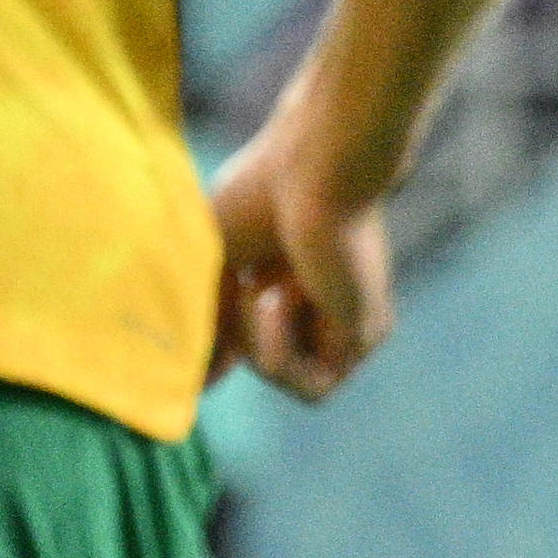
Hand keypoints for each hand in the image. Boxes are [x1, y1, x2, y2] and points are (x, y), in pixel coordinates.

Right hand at [207, 104, 397, 402]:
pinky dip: (277, 346)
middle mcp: (321, 308)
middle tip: (241, 279)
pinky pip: (309, 385)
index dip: (218, 350)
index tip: (193, 355)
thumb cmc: (261, 197)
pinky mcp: (364, 338)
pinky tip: (284, 293)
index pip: (253, 342)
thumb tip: (202, 385)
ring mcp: (345, 325)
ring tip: (266, 283)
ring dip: (252, 334)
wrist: (315, 171)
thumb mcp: (214, 267)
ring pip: (277, 374)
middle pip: (255, 358)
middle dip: (229, 326)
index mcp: (289, 284)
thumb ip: (209, 324)